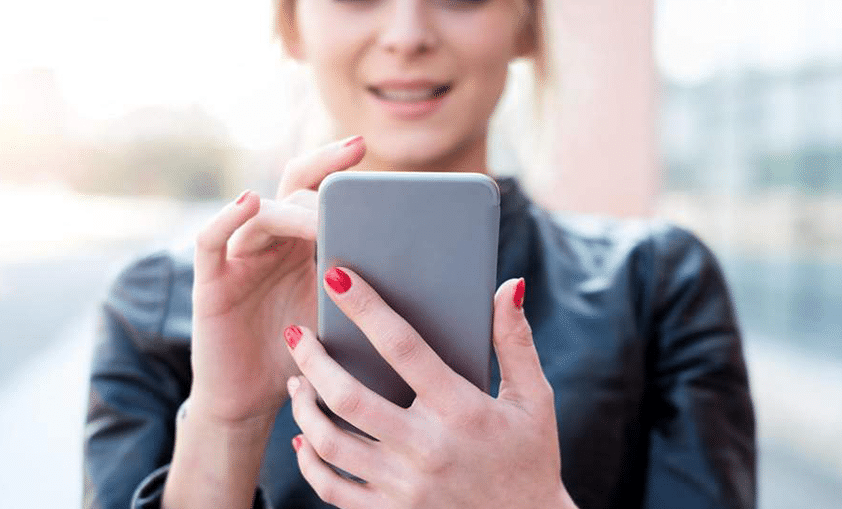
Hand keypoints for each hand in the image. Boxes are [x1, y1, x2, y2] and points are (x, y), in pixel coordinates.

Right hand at [187, 135, 365, 426]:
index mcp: (302, 247)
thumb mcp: (343, 317)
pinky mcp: (211, 284)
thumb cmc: (306, 359)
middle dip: (321, 173)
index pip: (315, 192)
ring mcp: (239, 260)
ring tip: (322, 213)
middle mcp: (271, 244)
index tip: (362, 146)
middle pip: (290, 190)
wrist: (256, 401)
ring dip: (292, 210)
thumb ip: (366, 289)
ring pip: (260, 214)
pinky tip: (250, 203)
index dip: (333, 167)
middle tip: (352, 159)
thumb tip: (427, 273)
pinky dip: (227, 219)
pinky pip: (212, 241)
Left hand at [283, 267, 577, 508]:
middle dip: (313, 360)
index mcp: (462, 410)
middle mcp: (427, 448)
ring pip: (331, 443)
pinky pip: (333, 490)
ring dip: (304, 407)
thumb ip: (515, 342)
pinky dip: (310, 463)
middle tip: (296, 335)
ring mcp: (404, 486)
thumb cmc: (531, 457)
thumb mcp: (534, 399)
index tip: (337, 277)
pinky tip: (304, 438)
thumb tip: (506, 287)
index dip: (366, 308)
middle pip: (349, 398)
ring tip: (297, 381)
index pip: (403, 347)